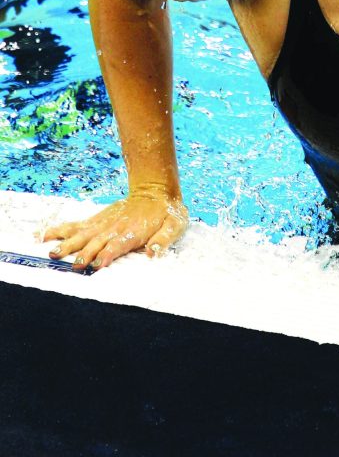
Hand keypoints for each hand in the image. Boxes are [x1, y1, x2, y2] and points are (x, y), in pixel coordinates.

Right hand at [42, 190, 188, 270]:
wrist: (156, 191)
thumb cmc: (167, 212)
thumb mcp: (175, 224)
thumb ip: (164, 239)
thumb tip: (153, 253)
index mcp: (132, 232)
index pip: (116, 246)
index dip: (107, 255)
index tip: (96, 266)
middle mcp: (114, 228)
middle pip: (96, 242)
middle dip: (84, 254)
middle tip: (72, 265)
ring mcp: (104, 223)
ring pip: (82, 234)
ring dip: (67, 244)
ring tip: (53, 253)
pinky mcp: (98, 219)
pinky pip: (77, 225)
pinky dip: (61, 230)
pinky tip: (46, 235)